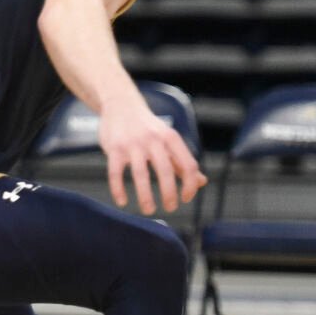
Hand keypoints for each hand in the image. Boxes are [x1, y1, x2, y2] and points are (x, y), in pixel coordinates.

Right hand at [99, 97, 205, 214]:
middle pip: (166, 171)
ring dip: (145, 196)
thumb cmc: (147, 127)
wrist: (121, 105)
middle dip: (169, 194)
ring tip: (149, 210)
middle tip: (170, 208)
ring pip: (141, 174)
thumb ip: (182, 161)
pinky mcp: (114, 148)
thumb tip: (201, 182)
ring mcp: (132, 144)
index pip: (188, 165)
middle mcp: (153, 140)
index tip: (185, 198)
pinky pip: (115, 173)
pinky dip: (119, 190)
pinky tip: (122, 202)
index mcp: (171, 138)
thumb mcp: (168, 139)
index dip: (190, 185)